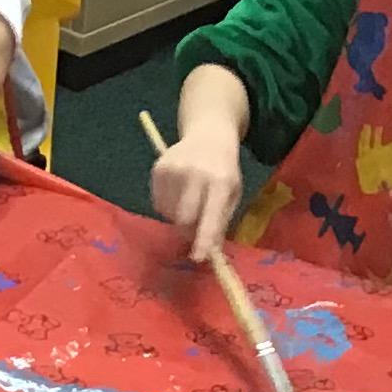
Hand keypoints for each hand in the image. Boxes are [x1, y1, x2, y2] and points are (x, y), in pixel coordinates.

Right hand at [151, 128, 243, 262]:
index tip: (198, 257)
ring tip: (189, 200)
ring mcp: (174, 169)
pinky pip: (158, 204)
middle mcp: (195, 172)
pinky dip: (167, 206)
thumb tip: (210, 253)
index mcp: (220, 180)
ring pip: (169, 214)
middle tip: (195, 227)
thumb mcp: (232, 193)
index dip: (204, 238)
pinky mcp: (158, 168)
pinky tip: (178, 192)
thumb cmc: (223, 169)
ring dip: (178, 218)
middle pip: (184, 218)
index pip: (211, 215)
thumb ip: (221, 222)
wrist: (208, 134)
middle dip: (188, 230)